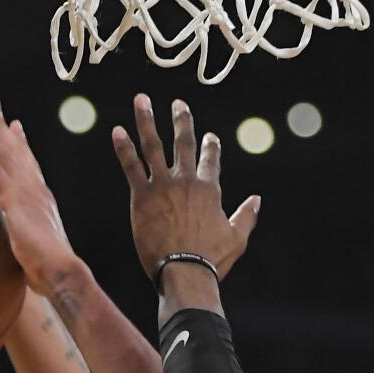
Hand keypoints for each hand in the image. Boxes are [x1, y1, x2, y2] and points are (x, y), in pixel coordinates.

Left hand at [0, 100, 79, 299]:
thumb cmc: (50, 270)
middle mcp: (36, 188)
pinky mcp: (15, 197)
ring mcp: (26, 190)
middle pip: (16, 150)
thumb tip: (19, 249)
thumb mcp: (36, 250)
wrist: (61, 271)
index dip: (21, 145)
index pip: (30, 166)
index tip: (15, 127)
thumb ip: (25, 240)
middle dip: (2, 126)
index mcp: (42, 199)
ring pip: (0, 152)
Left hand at [112, 95, 260, 281]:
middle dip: (181, 120)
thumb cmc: (211, 259)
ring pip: (154, 145)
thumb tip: (257, 199)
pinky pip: (131, 166)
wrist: (184, 271)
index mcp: (210, 190)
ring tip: (141, 100)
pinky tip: (117, 131)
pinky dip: (124, 148)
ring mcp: (163, 186)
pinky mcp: (142, 197)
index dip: (211, 146)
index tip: (209, 136)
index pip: (211, 159)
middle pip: (183, 143)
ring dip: (146, 120)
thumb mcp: (237, 239)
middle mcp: (187, 181)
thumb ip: (247, 216)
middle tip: (177, 103)